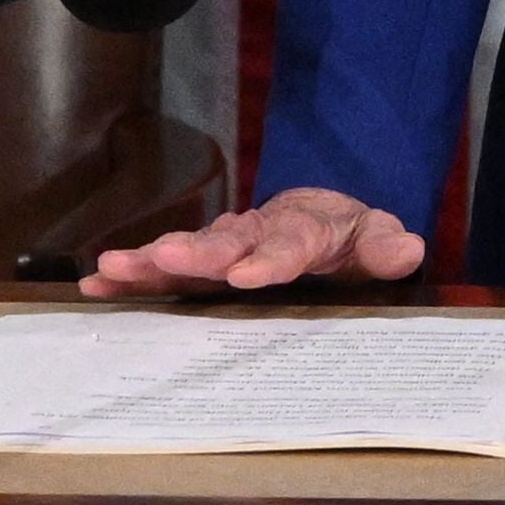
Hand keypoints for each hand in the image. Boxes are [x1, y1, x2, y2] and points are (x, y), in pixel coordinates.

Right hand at [83, 186, 426, 297]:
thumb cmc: (348, 238)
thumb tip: (407, 248)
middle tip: (168, 259)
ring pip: (189, 249)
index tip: (248, 276)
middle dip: (197, 252)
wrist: (320, 219)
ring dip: (152, 259)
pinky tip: (98, 284)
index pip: (289, 241)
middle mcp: (258, 229)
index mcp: (305, 226)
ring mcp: (227, 244)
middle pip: (227, 239)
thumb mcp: (376, 238)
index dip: (270, 257)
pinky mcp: (205, 262)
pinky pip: (167, 267)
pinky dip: (134, 274)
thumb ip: (386, 246)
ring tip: (114, 268)